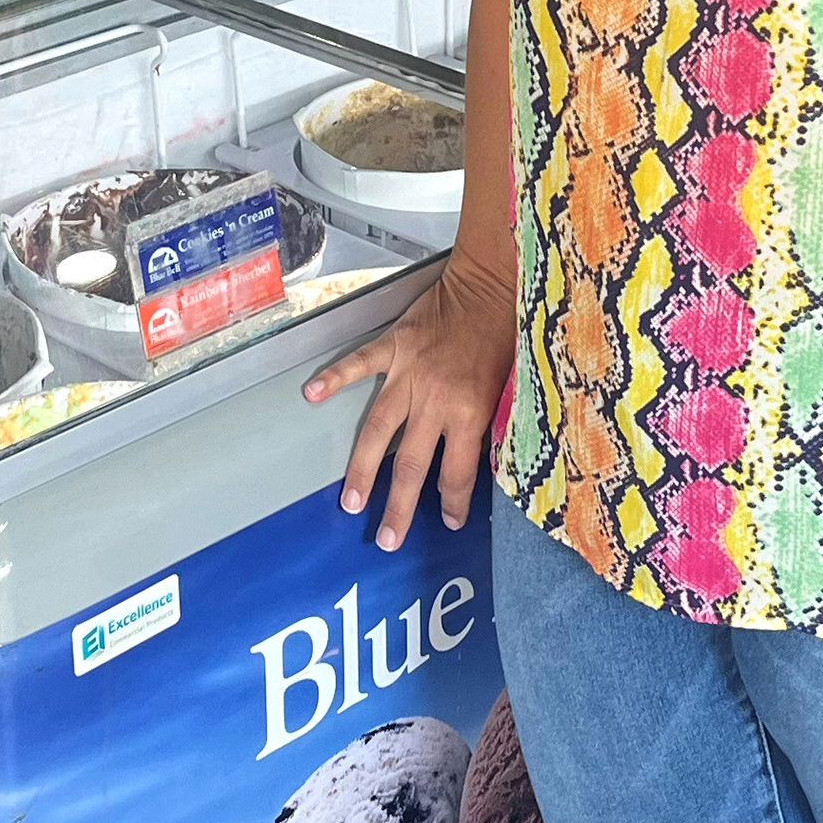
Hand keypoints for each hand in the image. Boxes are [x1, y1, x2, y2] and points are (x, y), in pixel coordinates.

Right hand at [309, 254, 515, 550]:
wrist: (495, 283)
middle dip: (398, 506)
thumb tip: (478, 460)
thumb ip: (489, 423)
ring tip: (349, 500)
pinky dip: (334, 378)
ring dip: (362, 468)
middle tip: (385, 539)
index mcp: (471, 412)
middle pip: (411, 464)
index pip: (457, 472)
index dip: (452, 503)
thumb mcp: (511, 387)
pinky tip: (311, 394)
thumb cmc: (509, 334)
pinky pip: (359, 364)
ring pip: (379, 429)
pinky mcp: (394, 345)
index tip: (448, 523)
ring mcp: (409, 373)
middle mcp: (436, 400)